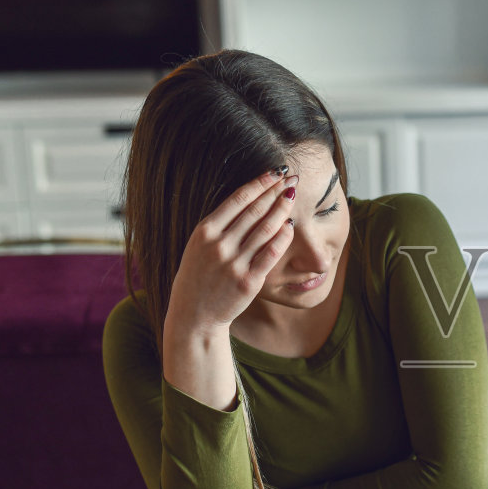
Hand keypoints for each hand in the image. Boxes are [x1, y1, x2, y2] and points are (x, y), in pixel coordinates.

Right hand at [164, 170, 295, 332]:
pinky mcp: (248, 281)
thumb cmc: (198, 277)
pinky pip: (271, 254)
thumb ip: (219, 226)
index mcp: (205, 232)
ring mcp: (233, 263)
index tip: (275, 173)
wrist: (194, 315)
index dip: (260, 183)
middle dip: (276, 191)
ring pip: (265, 229)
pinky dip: (283, 237)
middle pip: (254, 210)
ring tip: (293, 196)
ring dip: (282, 209)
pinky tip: (291, 226)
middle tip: (292, 178)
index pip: (237, 199)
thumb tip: (246, 199)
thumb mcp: (198, 246)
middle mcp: (218, 245)